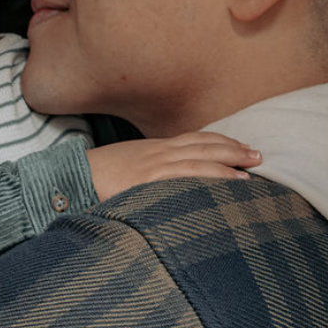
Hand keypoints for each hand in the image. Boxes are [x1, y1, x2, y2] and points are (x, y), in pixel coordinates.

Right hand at [89, 132, 260, 202]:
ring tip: (252, 172)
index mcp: (153, 149)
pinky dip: (213, 177)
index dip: (219, 142)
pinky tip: (231, 183)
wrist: (69, 178)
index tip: (240, 148)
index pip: (194, 140)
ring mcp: (155, 165)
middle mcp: (158, 153)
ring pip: (201, 158)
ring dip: (230, 163)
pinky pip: (188, 175)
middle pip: (203, 145)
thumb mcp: (124, 170)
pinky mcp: (150, 179)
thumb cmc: (93, 178)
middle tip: (258, 155)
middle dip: (233, 149)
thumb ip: (147, 174)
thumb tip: (162, 187)